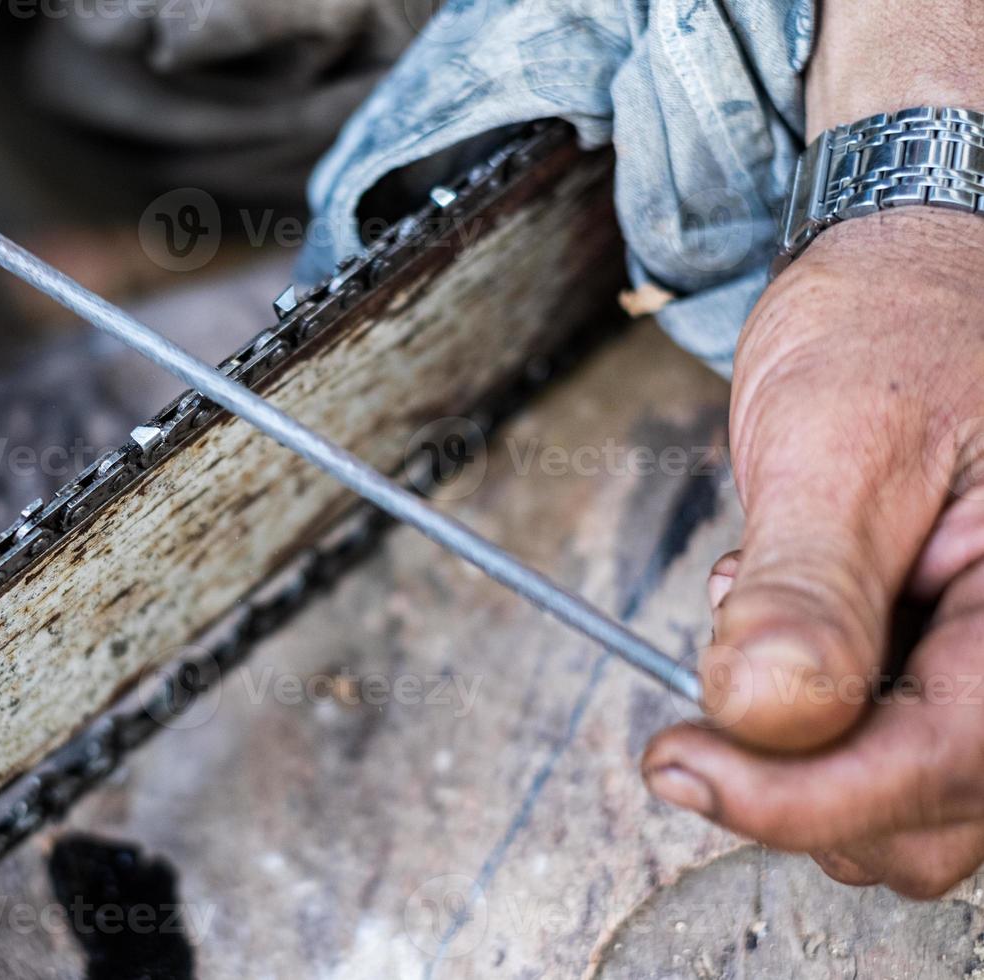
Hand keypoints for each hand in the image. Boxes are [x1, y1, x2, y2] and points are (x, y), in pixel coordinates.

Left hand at [643, 207, 983, 896]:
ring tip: (769, 609)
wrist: (908, 282)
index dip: (798, 793)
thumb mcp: (837, 442)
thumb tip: (763, 713)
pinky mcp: (960, 668)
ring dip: (803, 746)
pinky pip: (885, 751)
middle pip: (925, 814)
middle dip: (797, 773)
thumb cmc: (891, 332)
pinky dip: (816, 719)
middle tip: (718, 661)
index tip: (677, 763)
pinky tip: (792, 623)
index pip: (939, 762)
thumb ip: (807, 588)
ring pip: (904, 803)